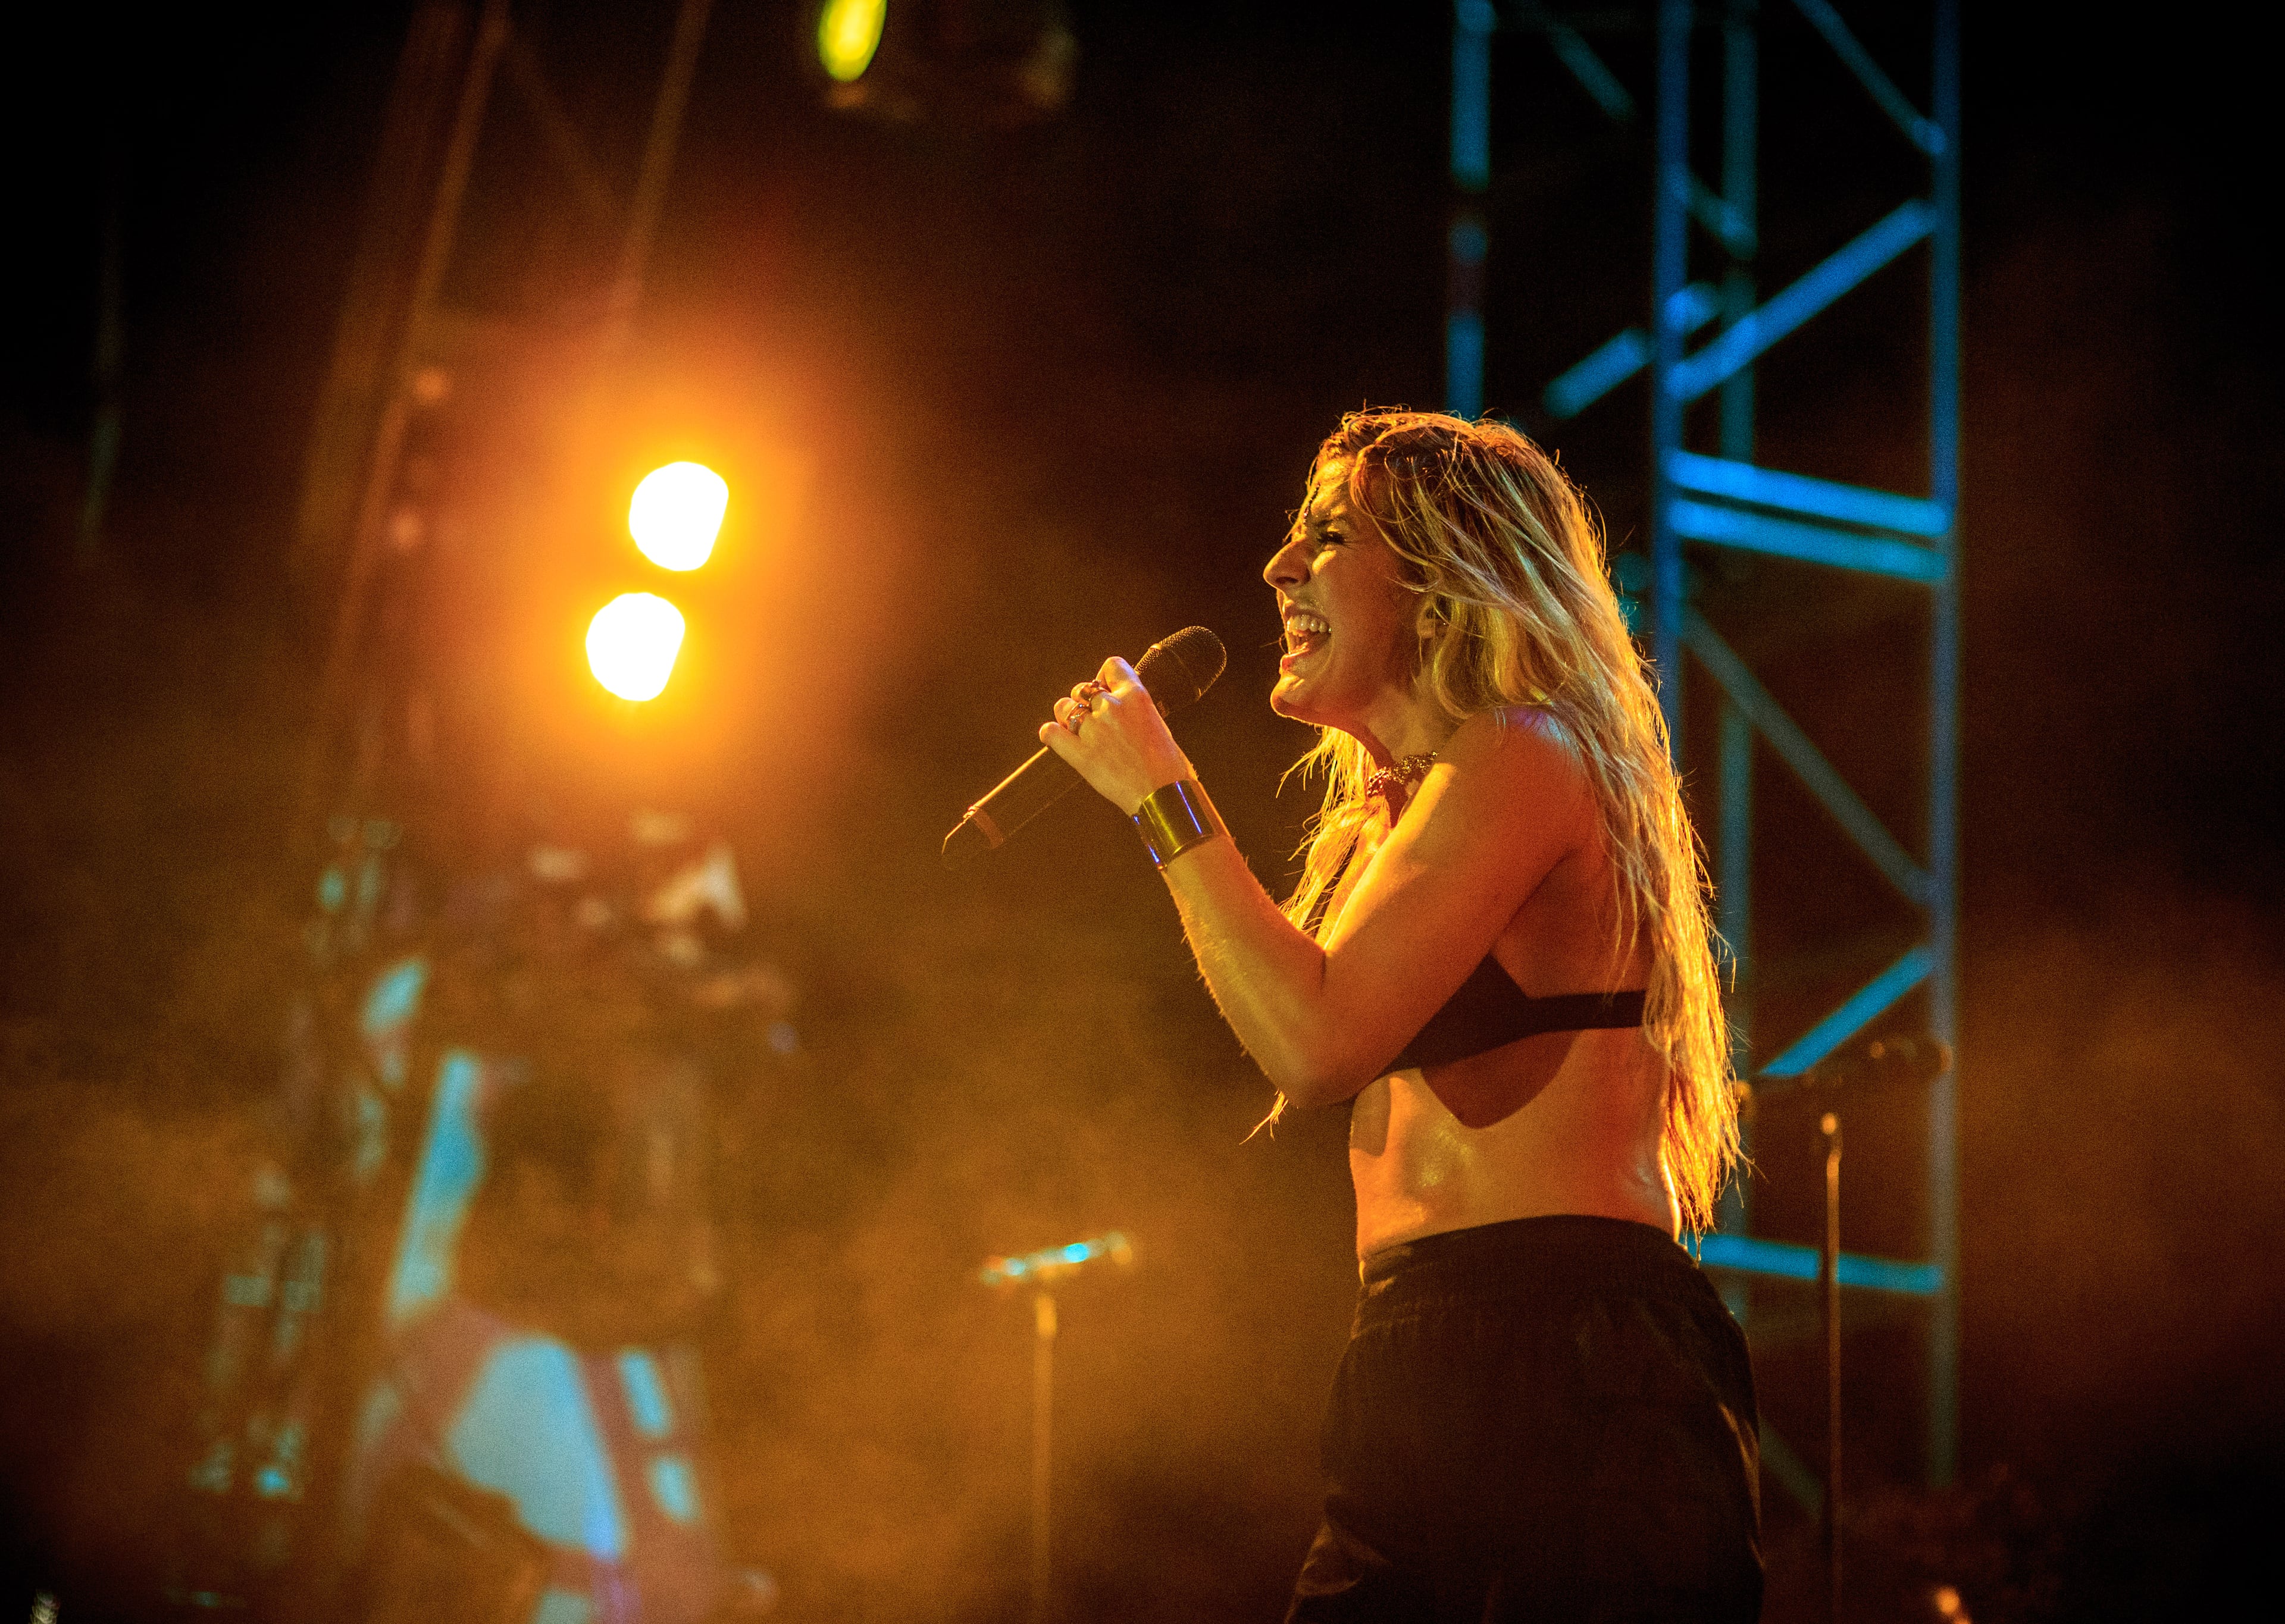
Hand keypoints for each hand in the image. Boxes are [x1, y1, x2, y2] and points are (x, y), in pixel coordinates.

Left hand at [1038, 656, 1195, 814]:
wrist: (1164, 795)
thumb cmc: (1168, 766)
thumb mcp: (1157, 723)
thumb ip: (1135, 710)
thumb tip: (1121, 709)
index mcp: (1136, 696)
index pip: (1111, 666)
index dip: (1104, 677)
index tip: (1104, 688)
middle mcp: (1112, 707)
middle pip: (1083, 688)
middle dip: (1084, 701)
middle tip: (1092, 718)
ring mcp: (1093, 730)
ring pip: (1064, 707)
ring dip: (1067, 716)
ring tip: (1075, 729)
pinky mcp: (1080, 754)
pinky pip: (1051, 734)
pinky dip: (1050, 734)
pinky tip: (1056, 739)